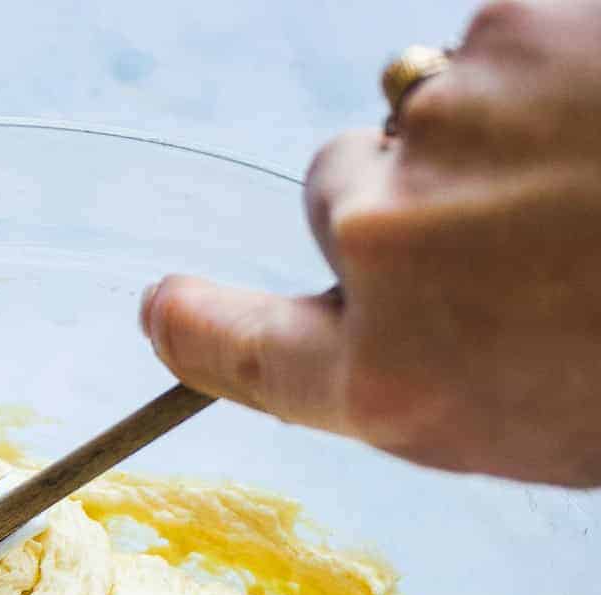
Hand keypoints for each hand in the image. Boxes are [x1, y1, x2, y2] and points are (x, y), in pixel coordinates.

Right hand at [140, 0, 600, 485]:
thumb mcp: (548, 425)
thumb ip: (438, 371)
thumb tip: (392, 314)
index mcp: (395, 378)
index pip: (238, 351)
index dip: (195, 327)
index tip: (166, 308)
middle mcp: (387, 251)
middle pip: (335, 192)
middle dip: (402, 197)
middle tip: (521, 222)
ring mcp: (442, 126)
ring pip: (419, 110)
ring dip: (487, 129)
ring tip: (595, 168)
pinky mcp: (511, 22)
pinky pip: (495, 38)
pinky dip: (551, 61)